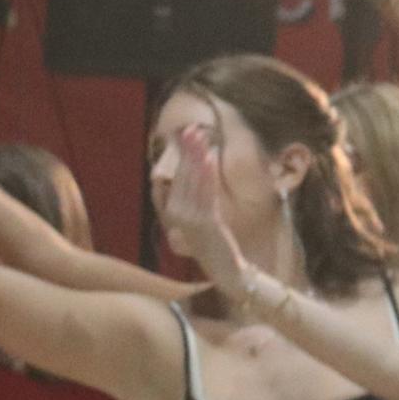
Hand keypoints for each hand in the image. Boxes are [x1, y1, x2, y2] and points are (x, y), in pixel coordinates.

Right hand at [156, 122, 250, 288]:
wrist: (225, 270)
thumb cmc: (215, 243)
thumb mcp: (203, 216)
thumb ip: (199, 194)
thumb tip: (200, 165)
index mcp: (172, 212)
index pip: (176, 177)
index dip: (182, 155)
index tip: (186, 135)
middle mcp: (176, 214)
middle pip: (182, 175)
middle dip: (188, 151)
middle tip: (193, 129)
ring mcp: (188, 219)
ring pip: (193, 181)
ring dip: (197, 157)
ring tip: (201, 137)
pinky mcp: (204, 223)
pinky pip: (205, 193)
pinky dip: (207, 175)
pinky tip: (210, 158)